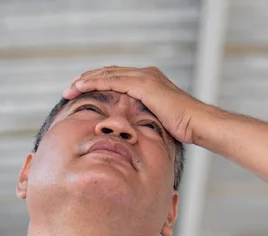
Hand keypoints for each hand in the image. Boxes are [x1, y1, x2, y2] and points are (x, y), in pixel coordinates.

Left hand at [62, 66, 206, 143]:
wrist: (197, 124)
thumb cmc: (183, 128)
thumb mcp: (159, 121)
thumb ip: (145, 119)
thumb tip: (133, 131)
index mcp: (150, 81)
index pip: (118, 77)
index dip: (99, 82)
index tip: (83, 91)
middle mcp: (146, 74)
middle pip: (110, 72)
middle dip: (88, 79)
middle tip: (70, 88)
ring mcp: (145, 77)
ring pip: (107, 74)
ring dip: (85, 80)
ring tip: (70, 88)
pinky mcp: (143, 85)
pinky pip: (112, 81)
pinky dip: (94, 82)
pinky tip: (80, 87)